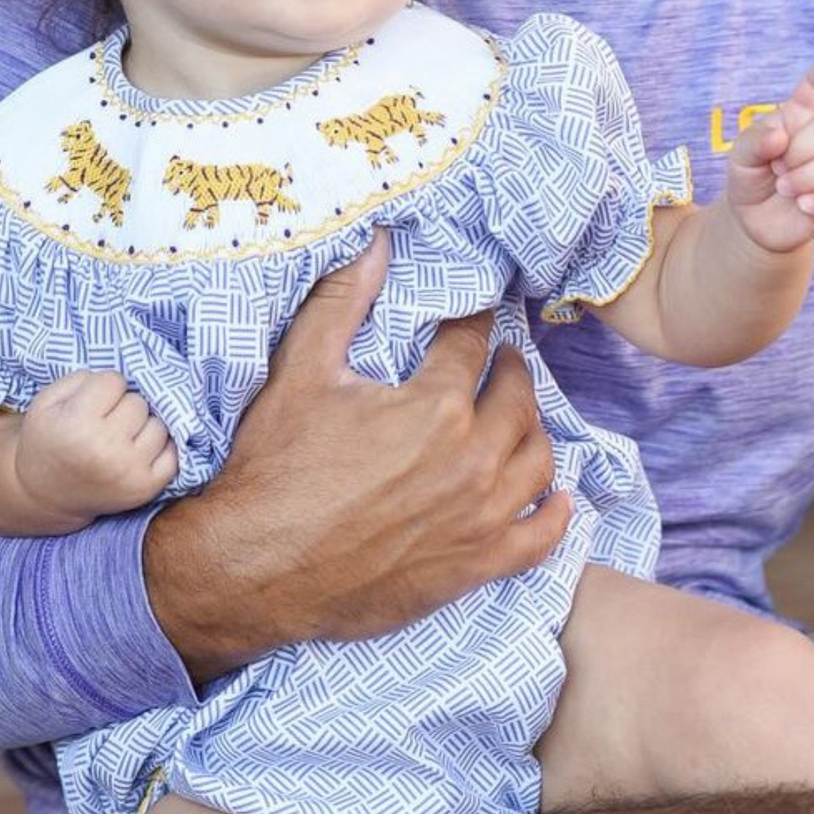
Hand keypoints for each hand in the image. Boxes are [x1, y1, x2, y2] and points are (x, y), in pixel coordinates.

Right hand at [13, 370, 177, 521]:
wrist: (46, 495)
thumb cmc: (46, 442)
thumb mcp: (45, 403)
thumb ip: (79, 379)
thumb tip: (120, 378)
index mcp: (77, 424)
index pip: (114, 381)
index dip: (103, 388)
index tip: (92, 402)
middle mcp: (106, 448)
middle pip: (138, 403)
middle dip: (124, 406)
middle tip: (106, 421)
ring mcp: (130, 470)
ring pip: (159, 425)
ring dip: (143, 427)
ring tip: (121, 437)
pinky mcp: (146, 488)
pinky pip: (173, 453)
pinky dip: (161, 448)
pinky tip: (139, 450)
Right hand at [146, 231, 572, 683]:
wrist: (256, 570)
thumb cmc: (275, 470)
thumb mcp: (301, 373)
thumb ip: (342, 302)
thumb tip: (375, 242)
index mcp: (436, 407)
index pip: (473, 346)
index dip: (474, 324)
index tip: (475, 318)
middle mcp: (472, 459)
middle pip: (518, 400)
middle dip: (511, 371)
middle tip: (501, 361)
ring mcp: (480, 518)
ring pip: (536, 462)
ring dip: (534, 431)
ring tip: (518, 419)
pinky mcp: (475, 566)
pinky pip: (539, 538)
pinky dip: (555, 515)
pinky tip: (558, 499)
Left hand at [723, 53, 813, 253]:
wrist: (753, 220)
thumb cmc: (751, 176)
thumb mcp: (740, 156)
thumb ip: (755, 141)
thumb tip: (780, 136)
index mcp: (800, 116)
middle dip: (797, 153)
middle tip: (777, 168)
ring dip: (804, 180)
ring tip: (784, 188)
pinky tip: (803, 205)